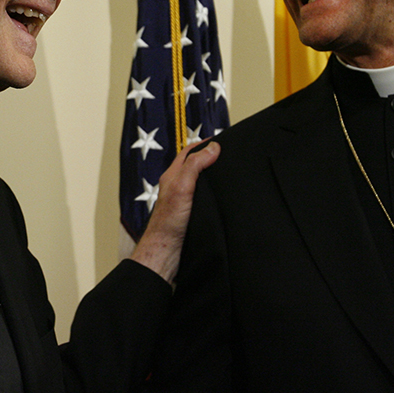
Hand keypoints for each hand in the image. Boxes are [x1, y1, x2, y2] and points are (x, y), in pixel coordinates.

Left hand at [129, 140, 219, 283]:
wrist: (166, 251)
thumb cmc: (169, 222)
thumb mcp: (182, 186)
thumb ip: (195, 165)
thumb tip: (213, 147)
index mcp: (172, 176)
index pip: (188, 153)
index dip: (203, 144)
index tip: (220, 141)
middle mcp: (176, 186)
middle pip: (193, 165)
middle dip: (208, 158)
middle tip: (226, 154)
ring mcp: (182, 201)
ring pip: (198, 182)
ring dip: (211, 176)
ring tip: (227, 172)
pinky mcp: (189, 214)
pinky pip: (202, 197)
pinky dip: (212, 193)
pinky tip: (221, 197)